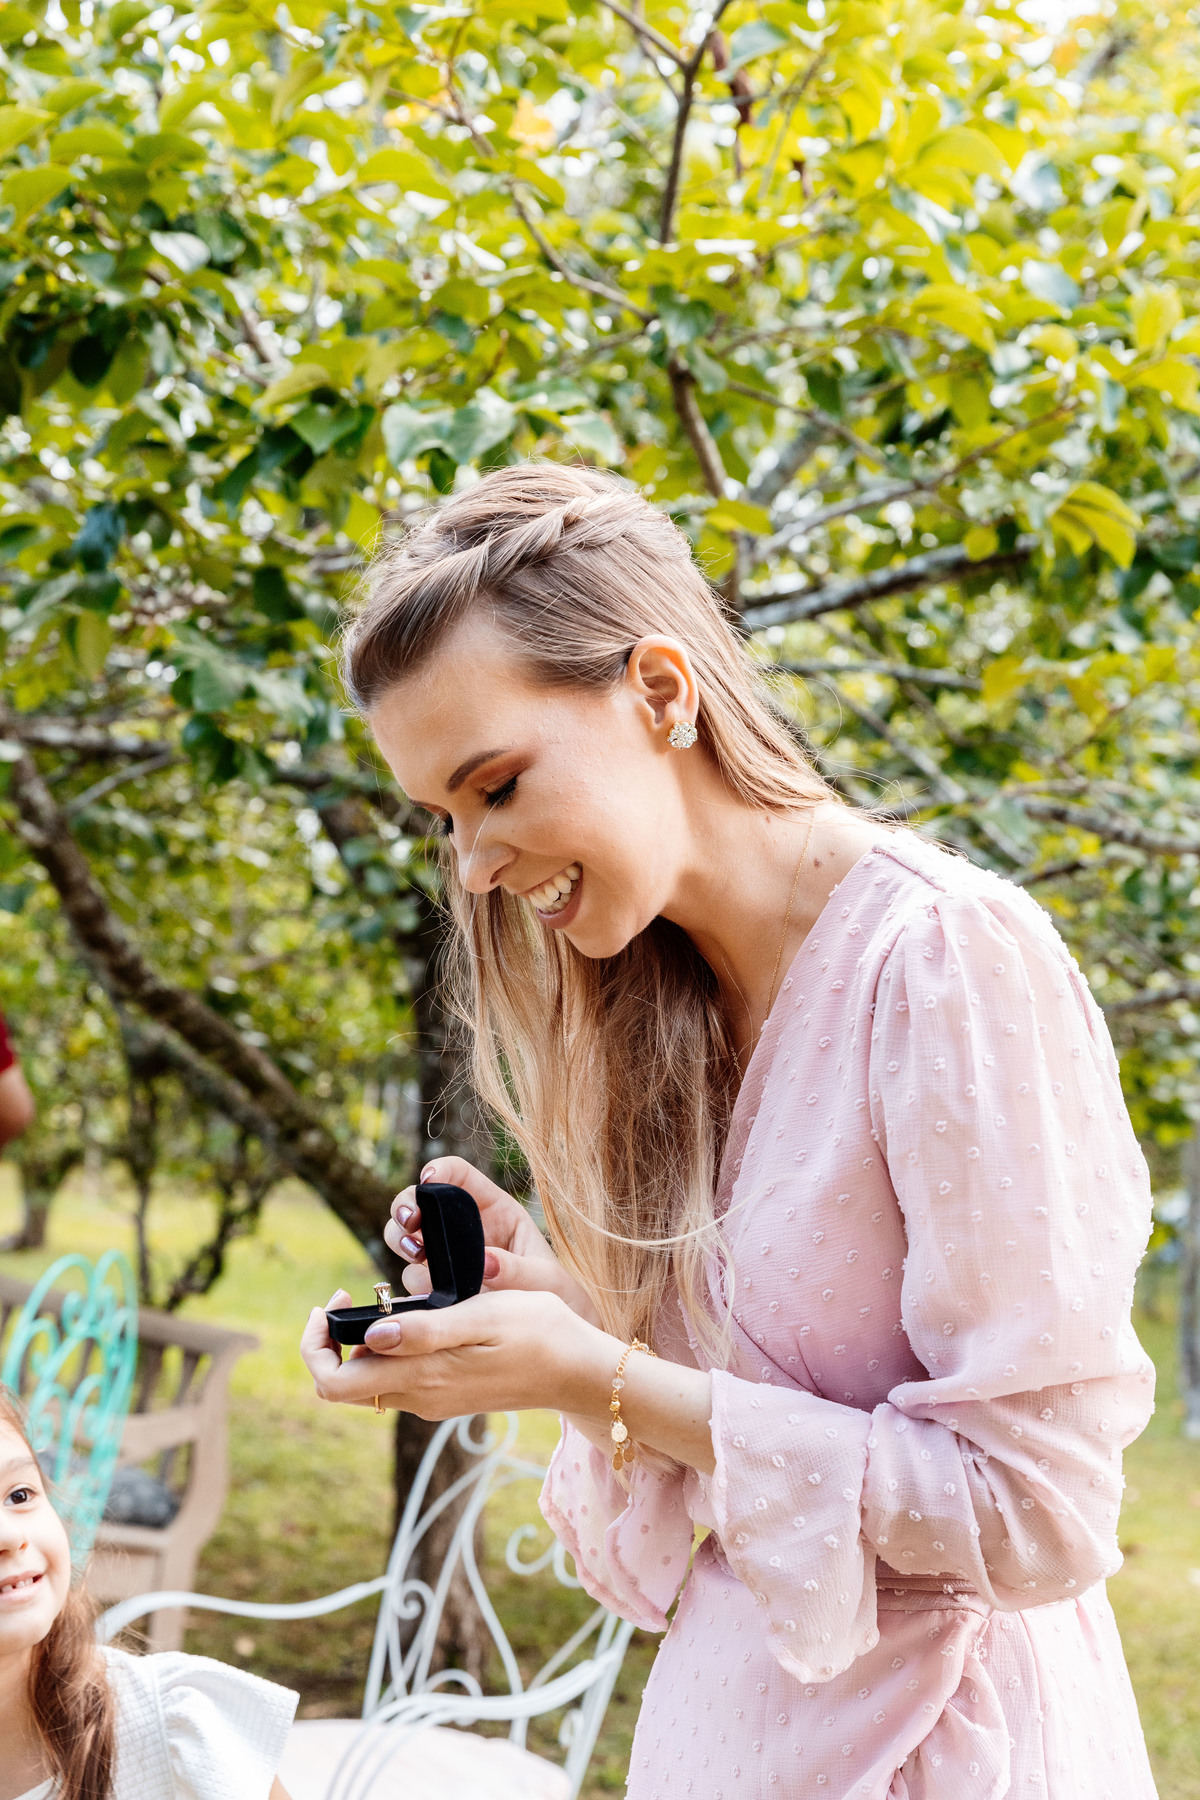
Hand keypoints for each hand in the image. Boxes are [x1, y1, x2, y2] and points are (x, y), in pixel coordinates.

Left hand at [302, 1287, 716, 1472]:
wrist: (581, 1371)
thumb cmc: (539, 1333)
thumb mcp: (482, 1316)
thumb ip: (425, 1331)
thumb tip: (371, 1335)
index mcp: (422, 1378)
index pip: (332, 1383)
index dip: (317, 1344)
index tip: (338, 1301)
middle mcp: (420, 1398)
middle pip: (345, 1384)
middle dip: (334, 1341)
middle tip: (354, 1297)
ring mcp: (434, 1400)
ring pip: (372, 1380)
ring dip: (365, 1342)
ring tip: (391, 1300)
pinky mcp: (449, 1394)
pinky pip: (401, 1377)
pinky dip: (392, 1348)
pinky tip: (419, 1318)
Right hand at [386, 1156, 599, 1323]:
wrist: (551, 1339)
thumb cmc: (555, 1297)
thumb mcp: (546, 1281)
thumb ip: (519, 1271)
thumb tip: (486, 1263)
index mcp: (494, 1211)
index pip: (459, 1176)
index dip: (440, 1170)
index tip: (429, 1179)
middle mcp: (464, 1229)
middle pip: (419, 1201)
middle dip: (406, 1205)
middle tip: (410, 1223)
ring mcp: (446, 1257)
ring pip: (405, 1237)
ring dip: (402, 1241)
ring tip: (417, 1255)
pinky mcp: (436, 1286)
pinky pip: (411, 1278)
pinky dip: (410, 1280)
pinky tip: (423, 1290)